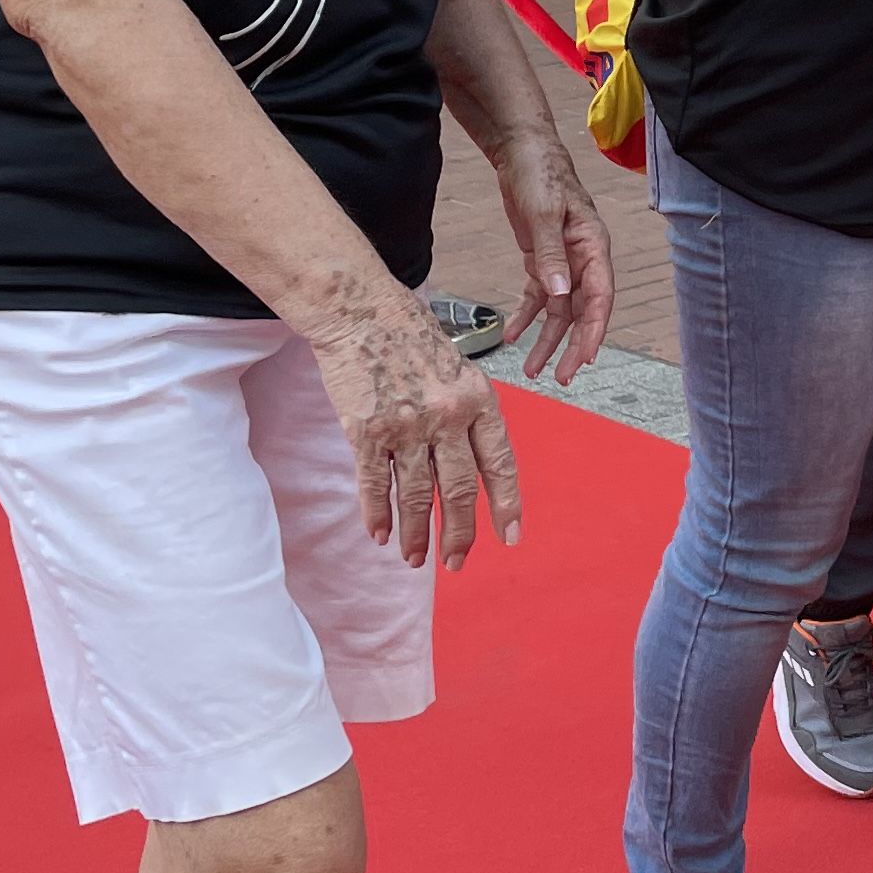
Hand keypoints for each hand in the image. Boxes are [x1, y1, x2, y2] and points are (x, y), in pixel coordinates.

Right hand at [310, 298, 524, 569]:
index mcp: (479, 400)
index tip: (510, 537)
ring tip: (416, 559)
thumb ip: (469, 416)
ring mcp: (407, 426)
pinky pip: (376, 484)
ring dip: (417, 533)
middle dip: (460, 533)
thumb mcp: (459, 371)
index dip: (506, 505)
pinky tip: (381, 536)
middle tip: (457, 562)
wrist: (362, 311)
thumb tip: (474, 468)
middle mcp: (448, 417)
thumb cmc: (412, 338)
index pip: (500, 464)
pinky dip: (378, 515)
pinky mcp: (367, 431)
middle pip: (459, 491)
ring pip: (417, 495)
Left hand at [489, 123, 615, 381]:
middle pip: (581, 311)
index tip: (583, 359)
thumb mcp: (543, 214)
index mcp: (593, 246)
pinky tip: (513, 334)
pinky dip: (527, 316)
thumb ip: (551, 255)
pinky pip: (538, 296)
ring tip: (533, 368)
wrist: (522, 151)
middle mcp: (584, 258)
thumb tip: (559, 297)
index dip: (594, 330)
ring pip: (559, 309)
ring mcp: (564, 260)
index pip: (600, 297)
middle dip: (571, 345)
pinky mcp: (543, 259)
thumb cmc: (540, 175)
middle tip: (560, 377)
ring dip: (547, 338)